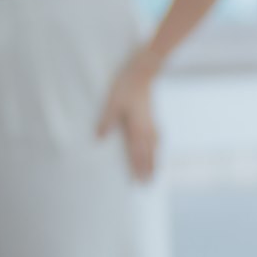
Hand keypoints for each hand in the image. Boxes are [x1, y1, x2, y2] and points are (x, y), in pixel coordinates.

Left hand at [97, 52, 159, 179]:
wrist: (142, 72)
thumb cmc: (125, 86)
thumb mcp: (111, 103)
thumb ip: (106, 121)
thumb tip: (99, 138)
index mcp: (136, 128)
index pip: (137, 154)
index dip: (137, 169)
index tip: (137, 182)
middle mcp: (146, 129)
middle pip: (148, 155)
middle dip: (148, 170)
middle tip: (147, 185)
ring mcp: (151, 123)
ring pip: (154, 148)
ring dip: (155, 161)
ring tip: (156, 172)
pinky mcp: (152, 117)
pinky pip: (156, 138)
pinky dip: (157, 148)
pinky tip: (157, 147)